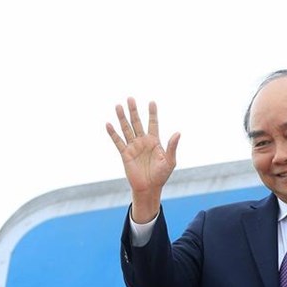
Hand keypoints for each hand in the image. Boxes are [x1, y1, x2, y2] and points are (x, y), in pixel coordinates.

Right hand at [106, 98, 179, 221]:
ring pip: (126, 129)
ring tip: (118, 106)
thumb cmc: (161, 176)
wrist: (149, 188)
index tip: (152, 102)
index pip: (153, 123)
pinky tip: (108, 124)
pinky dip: (113, 133)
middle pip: (137, 122)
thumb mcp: (170, 161)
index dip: (152, 113)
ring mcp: (133, 147)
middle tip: (130, 98)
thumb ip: (172, 146)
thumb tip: (178, 133)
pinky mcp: (125, 154)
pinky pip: (118, 142)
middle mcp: (143, 142)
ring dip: (122, 118)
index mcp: (154, 142)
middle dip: (134, 111)